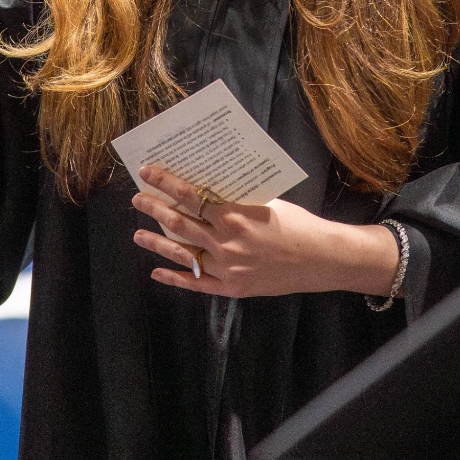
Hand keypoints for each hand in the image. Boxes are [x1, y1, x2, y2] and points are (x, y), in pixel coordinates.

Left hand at [132, 165, 398, 298]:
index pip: (189, 195)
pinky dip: (175, 277)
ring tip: (138, 233)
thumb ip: (233, 199)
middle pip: (179, 222)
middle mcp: (225, 242)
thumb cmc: (296, 223)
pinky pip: (196, 283)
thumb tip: (203, 186)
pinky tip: (157, 271)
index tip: (147, 171)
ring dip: (157, 242)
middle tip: (138, 198)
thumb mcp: (265, 201)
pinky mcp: (232, 287)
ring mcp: (226, 268)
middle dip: (154, 208)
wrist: (321, 259)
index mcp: (233, 215)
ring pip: (182, 254)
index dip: (165, 182)